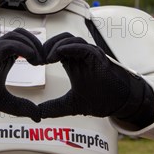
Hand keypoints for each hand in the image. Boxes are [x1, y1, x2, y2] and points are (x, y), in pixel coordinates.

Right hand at [0, 28, 43, 122]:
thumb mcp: (6, 102)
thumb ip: (22, 106)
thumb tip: (38, 116)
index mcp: (4, 57)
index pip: (23, 41)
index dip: (36, 48)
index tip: (43, 63)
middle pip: (22, 34)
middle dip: (36, 43)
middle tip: (44, 59)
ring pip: (16, 35)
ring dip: (31, 44)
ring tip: (38, 60)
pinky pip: (9, 44)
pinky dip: (22, 48)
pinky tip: (31, 59)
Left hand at [38, 33, 153, 127]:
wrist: (119, 103)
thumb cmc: (100, 99)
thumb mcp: (70, 105)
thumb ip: (54, 107)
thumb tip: (37, 114)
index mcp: (73, 62)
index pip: (55, 47)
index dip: (43, 51)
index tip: (33, 63)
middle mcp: (80, 55)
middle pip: (60, 38)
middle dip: (47, 45)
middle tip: (37, 58)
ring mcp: (89, 54)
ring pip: (70, 39)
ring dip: (56, 45)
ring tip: (46, 59)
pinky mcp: (97, 56)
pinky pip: (82, 46)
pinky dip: (69, 48)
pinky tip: (57, 56)